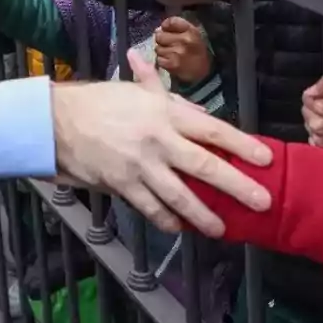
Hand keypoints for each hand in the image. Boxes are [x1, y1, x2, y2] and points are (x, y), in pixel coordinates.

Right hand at [52, 49, 271, 235]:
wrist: (56, 121)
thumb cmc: (99, 101)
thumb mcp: (136, 92)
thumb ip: (171, 101)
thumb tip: (202, 113)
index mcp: (165, 113)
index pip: (212, 130)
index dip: (241, 145)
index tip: (266, 159)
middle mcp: (157, 140)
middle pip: (204, 166)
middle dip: (237, 186)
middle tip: (262, 202)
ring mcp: (139, 166)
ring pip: (179, 195)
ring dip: (203, 215)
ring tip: (222, 230)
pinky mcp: (121, 185)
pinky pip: (150, 207)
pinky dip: (166, 219)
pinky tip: (180, 228)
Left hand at [154, 17, 211, 83]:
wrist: (203, 73)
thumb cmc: (196, 51)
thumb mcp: (193, 35)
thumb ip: (178, 28)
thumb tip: (159, 29)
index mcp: (191, 30)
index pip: (171, 21)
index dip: (165, 25)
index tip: (166, 29)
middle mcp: (184, 40)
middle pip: (160, 35)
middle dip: (162, 40)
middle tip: (168, 44)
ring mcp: (177, 52)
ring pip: (158, 48)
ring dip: (162, 51)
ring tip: (171, 54)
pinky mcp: (172, 64)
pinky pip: (158, 59)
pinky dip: (162, 61)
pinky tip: (170, 62)